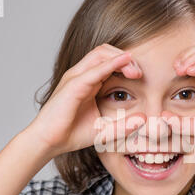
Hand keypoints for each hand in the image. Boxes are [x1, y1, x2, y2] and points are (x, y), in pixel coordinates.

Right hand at [25, 44, 145, 156]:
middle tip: (139, 73)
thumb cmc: (72, 134)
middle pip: (105, 52)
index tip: (141, 77)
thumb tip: (145, 120)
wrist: (49, 142)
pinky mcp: (72, 86)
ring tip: (135, 70)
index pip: (109, 61)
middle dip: (126, 58)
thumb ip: (124, 125)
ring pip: (100, 54)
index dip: (126, 64)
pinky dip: (111, 64)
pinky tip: (124, 63)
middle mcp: (82, 76)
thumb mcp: (105, 130)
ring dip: (120, 58)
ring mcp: (76, 78)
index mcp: (89, 82)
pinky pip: (94, 70)